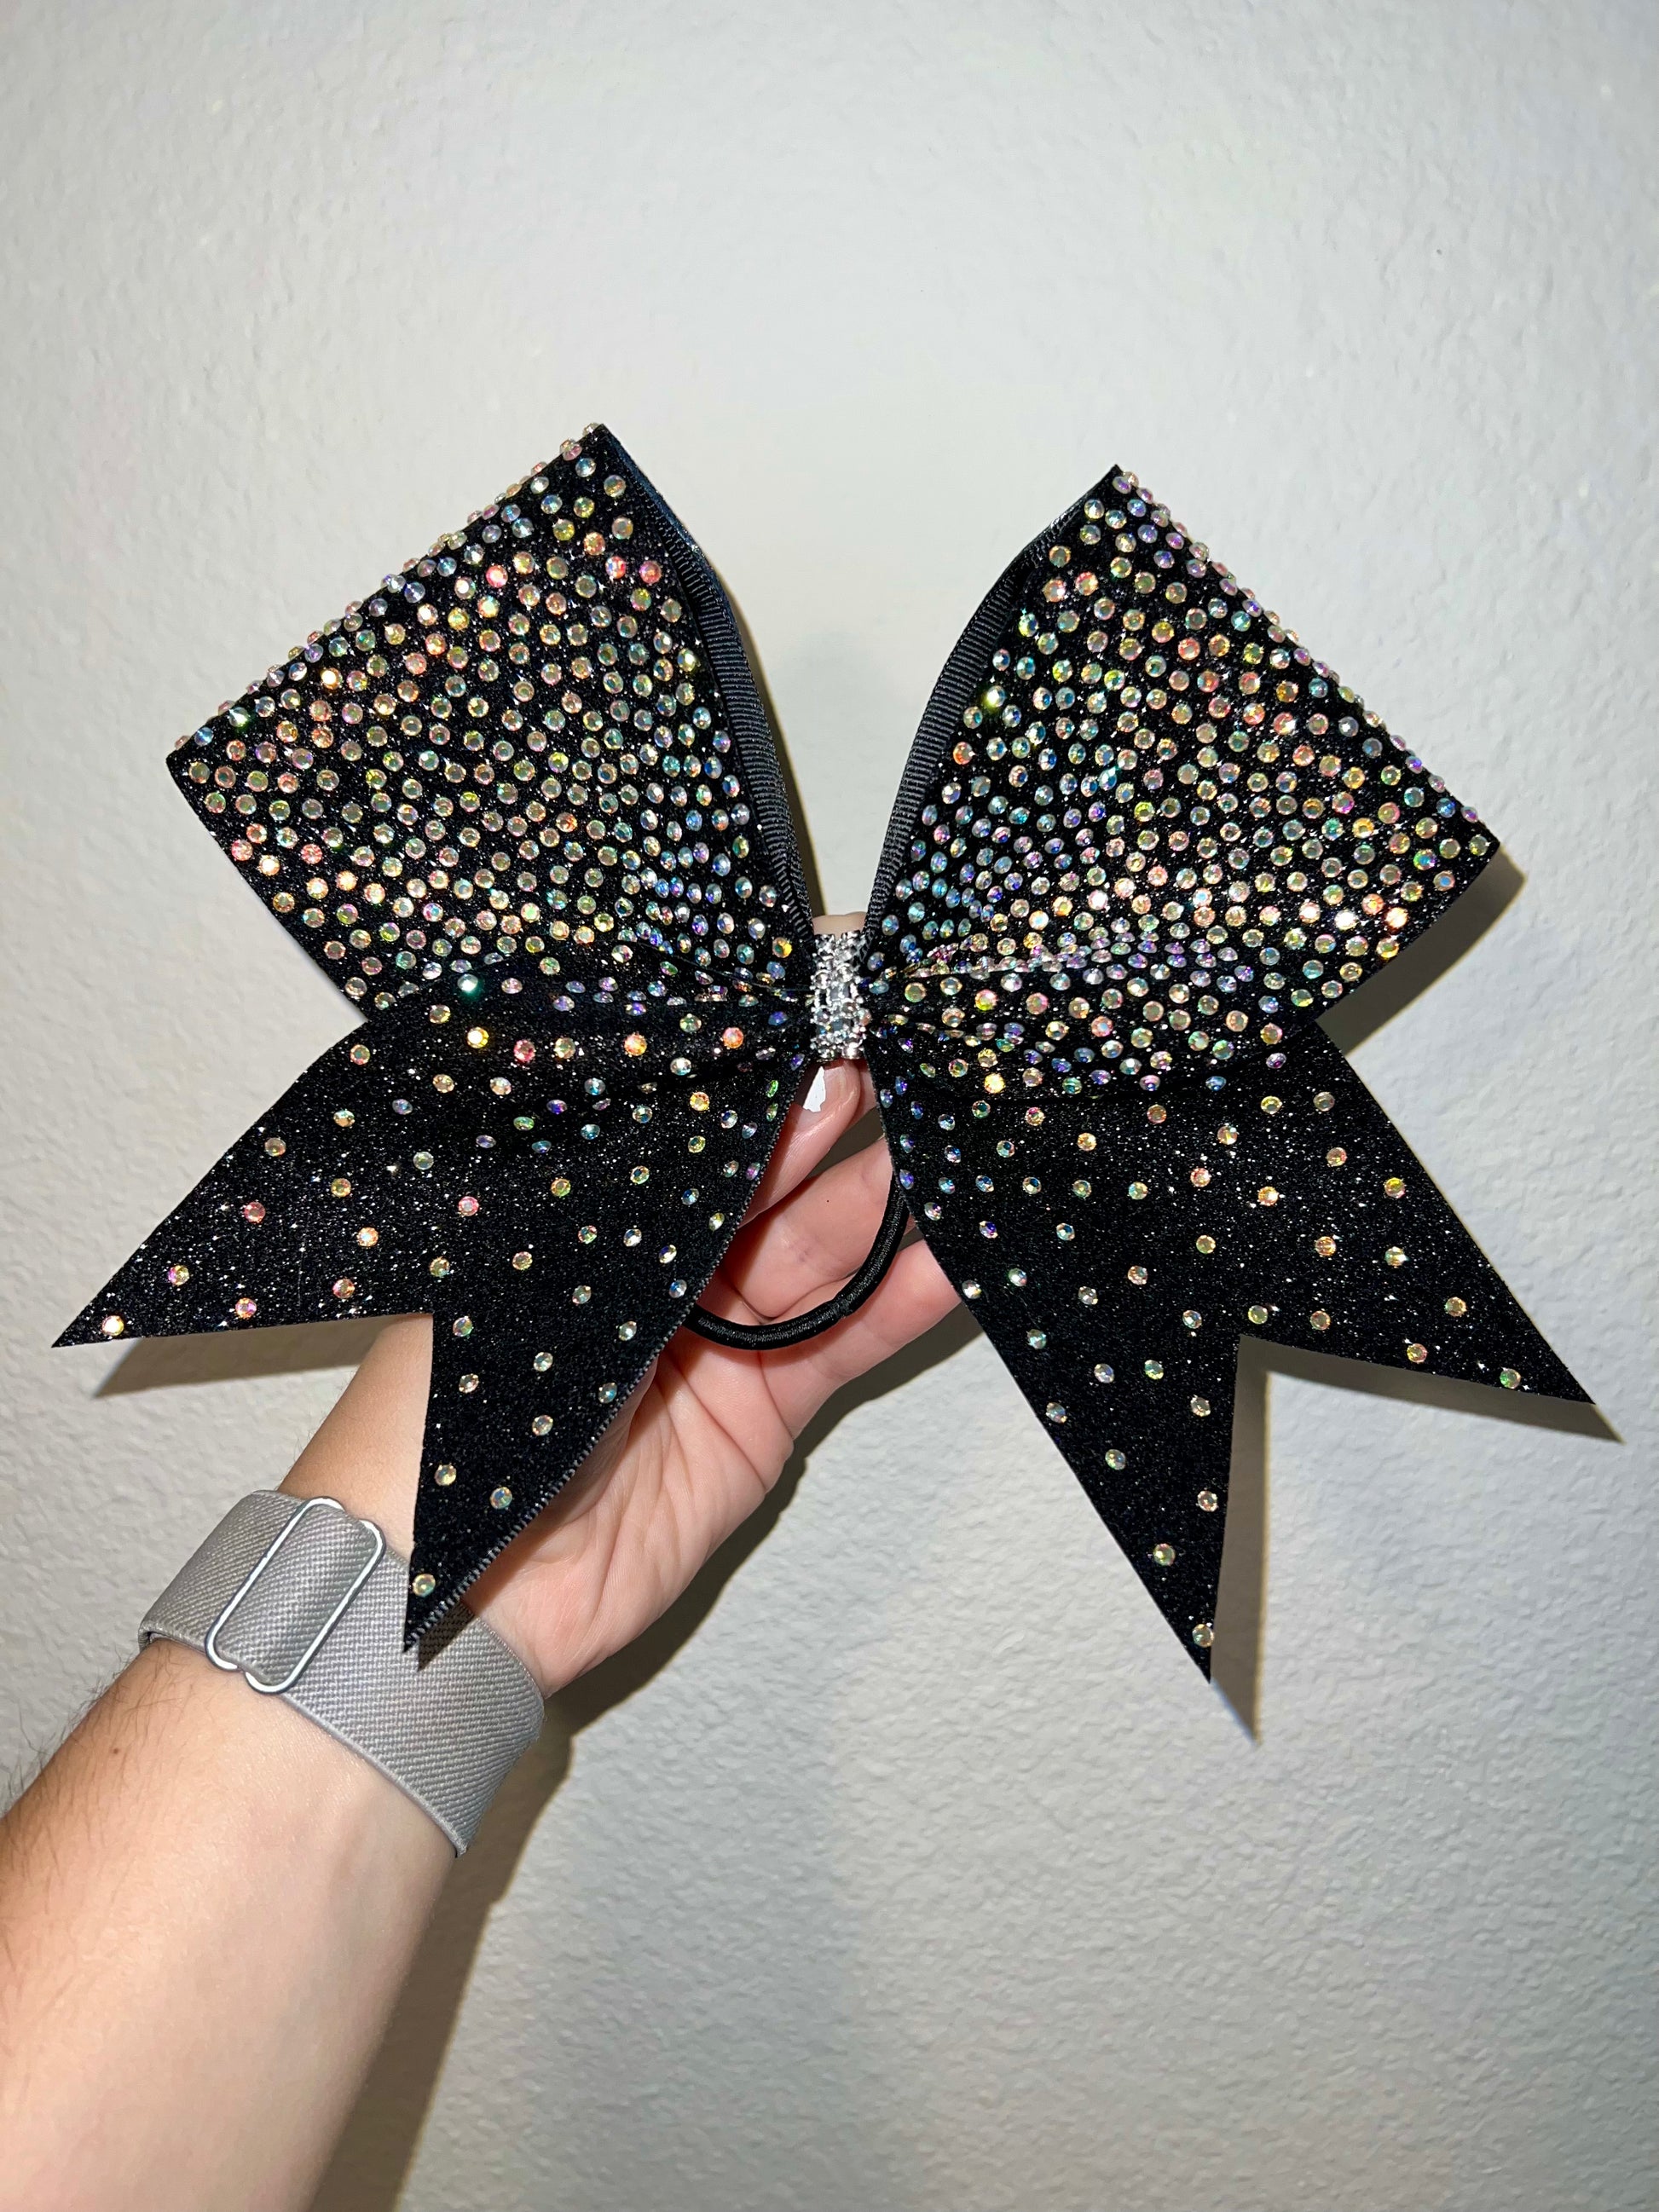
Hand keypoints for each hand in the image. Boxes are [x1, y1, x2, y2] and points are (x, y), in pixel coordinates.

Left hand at [285, 923, 959, 1694]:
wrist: (445, 1597)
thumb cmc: (458, 1410)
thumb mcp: (567, 1266)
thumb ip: (682, 1188)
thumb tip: (786, 1091)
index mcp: (589, 1193)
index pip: (694, 1100)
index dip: (765, 1047)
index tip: (835, 987)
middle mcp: (660, 1248)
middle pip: (773, 1163)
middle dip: (849, 1103)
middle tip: (922, 1039)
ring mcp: (720, 1326)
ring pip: (827, 1242)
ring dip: (897, 1196)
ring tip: (966, 1134)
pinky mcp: (767, 1404)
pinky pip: (849, 1336)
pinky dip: (906, 1298)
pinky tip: (960, 1253)